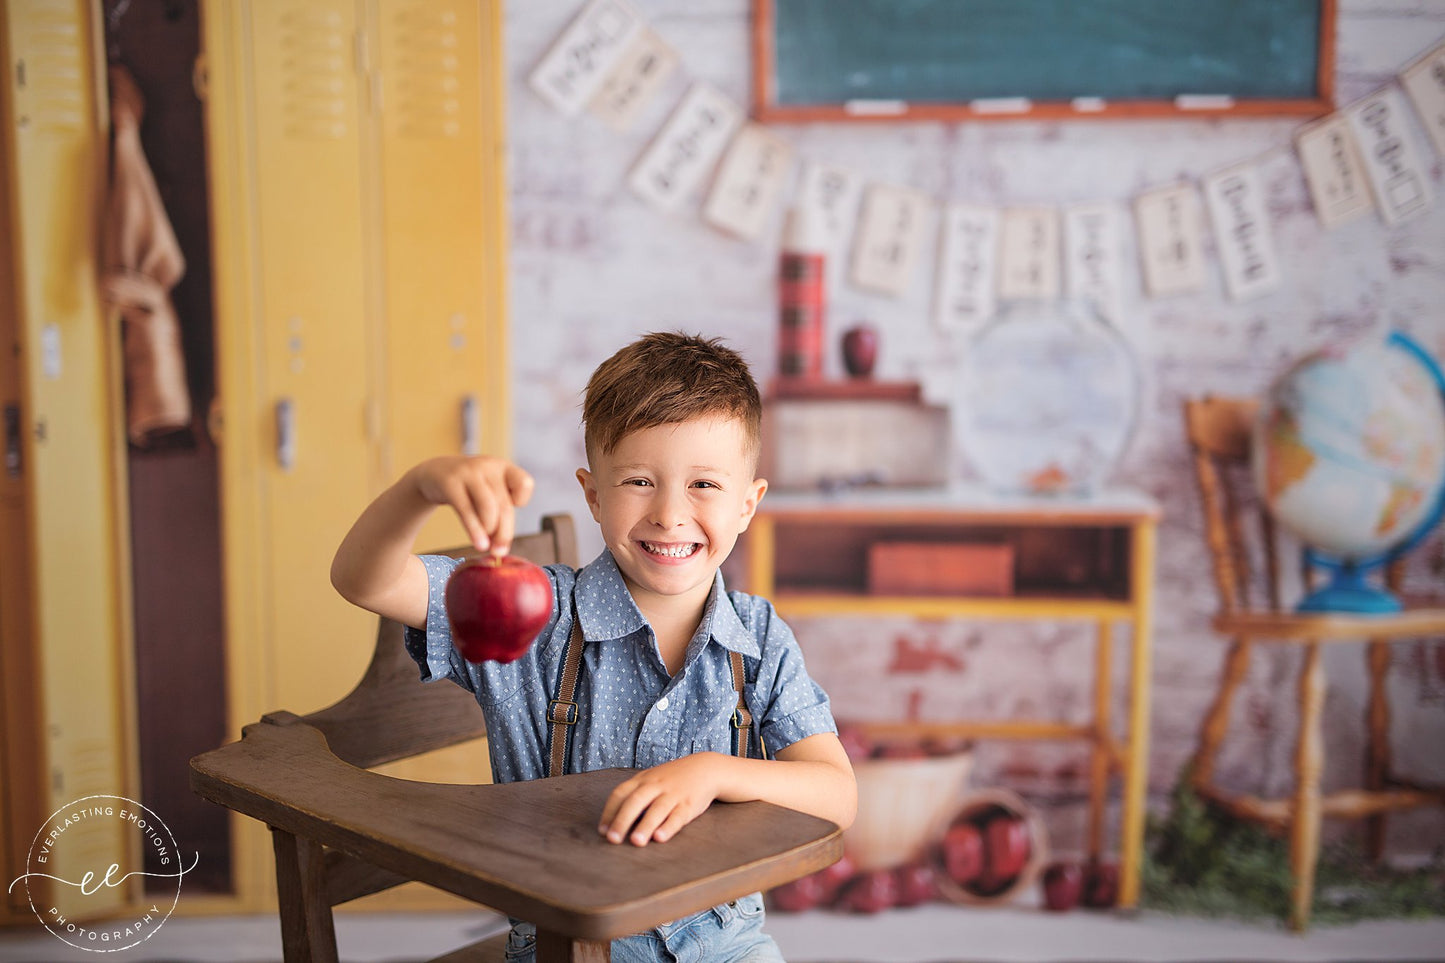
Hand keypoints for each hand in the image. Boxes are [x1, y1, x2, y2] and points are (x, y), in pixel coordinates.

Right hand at [408, 455, 533, 553]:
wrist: (436, 473)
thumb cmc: (470, 488)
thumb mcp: (488, 492)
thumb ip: (498, 514)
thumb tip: (500, 548)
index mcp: (504, 468)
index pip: (524, 484)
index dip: (521, 501)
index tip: (512, 509)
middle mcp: (488, 467)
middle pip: (505, 505)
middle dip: (504, 532)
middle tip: (499, 551)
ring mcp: (469, 473)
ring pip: (488, 507)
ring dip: (490, 530)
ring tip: (485, 545)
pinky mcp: (450, 483)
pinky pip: (466, 510)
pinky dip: (474, 530)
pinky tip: (478, 543)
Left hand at [598, 754, 724, 845]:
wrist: (705, 768)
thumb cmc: (671, 779)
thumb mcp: (650, 780)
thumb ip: (634, 796)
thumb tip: (613, 822)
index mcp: (642, 780)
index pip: (620, 794)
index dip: (610, 812)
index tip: (602, 830)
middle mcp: (655, 786)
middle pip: (635, 801)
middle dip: (622, 821)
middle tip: (612, 839)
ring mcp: (673, 794)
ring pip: (657, 810)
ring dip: (645, 826)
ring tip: (636, 842)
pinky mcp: (689, 804)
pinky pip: (678, 816)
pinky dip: (669, 826)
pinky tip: (660, 837)